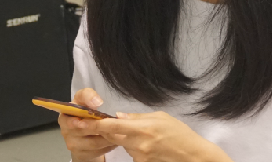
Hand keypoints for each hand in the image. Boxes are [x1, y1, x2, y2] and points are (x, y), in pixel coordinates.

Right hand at [58, 88, 117, 161]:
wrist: (84, 131)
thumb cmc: (84, 111)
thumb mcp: (84, 99)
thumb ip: (88, 95)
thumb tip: (97, 102)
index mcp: (64, 117)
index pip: (68, 120)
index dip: (76, 121)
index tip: (87, 118)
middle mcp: (66, 132)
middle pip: (84, 131)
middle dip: (100, 127)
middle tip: (115, 124)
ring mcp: (73, 145)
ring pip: (93, 143)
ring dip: (107, 138)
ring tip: (118, 133)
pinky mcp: (81, 155)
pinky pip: (97, 152)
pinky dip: (108, 146)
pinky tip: (114, 141)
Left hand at [93, 111, 228, 161]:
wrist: (193, 156)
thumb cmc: (180, 134)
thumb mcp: (160, 117)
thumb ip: (136, 117)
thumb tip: (119, 116)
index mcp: (142, 128)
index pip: (110, 125)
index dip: (93, 123)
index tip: (79, 120)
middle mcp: (138, 144)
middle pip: (112, 135)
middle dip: (105, 129)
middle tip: (102, 122)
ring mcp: (139, 156)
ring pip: (122, 144)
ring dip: (125, 138)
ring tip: (145, 135)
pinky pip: (132, 153)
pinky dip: (134, 147)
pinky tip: (149, 145)